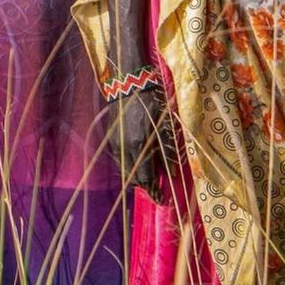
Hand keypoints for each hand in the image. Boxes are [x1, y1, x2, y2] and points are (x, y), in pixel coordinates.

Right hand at [111, 85, 171, 203]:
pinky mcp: (112, 137)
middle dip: (145, 187)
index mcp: (138, 147)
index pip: (145, 178)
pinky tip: (137, 164)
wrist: (128, 83)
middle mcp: (124, 149)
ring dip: (136, 177)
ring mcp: (116, 143)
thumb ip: (167, 150)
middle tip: (156, 191)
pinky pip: (121, 160)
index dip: (154, 191)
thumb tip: (172, 173)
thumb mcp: (164, 125)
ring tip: (148, 179)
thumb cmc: (149, 101)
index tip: (162, 200)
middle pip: (133, 177)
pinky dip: (129, 167)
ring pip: (125, 169)